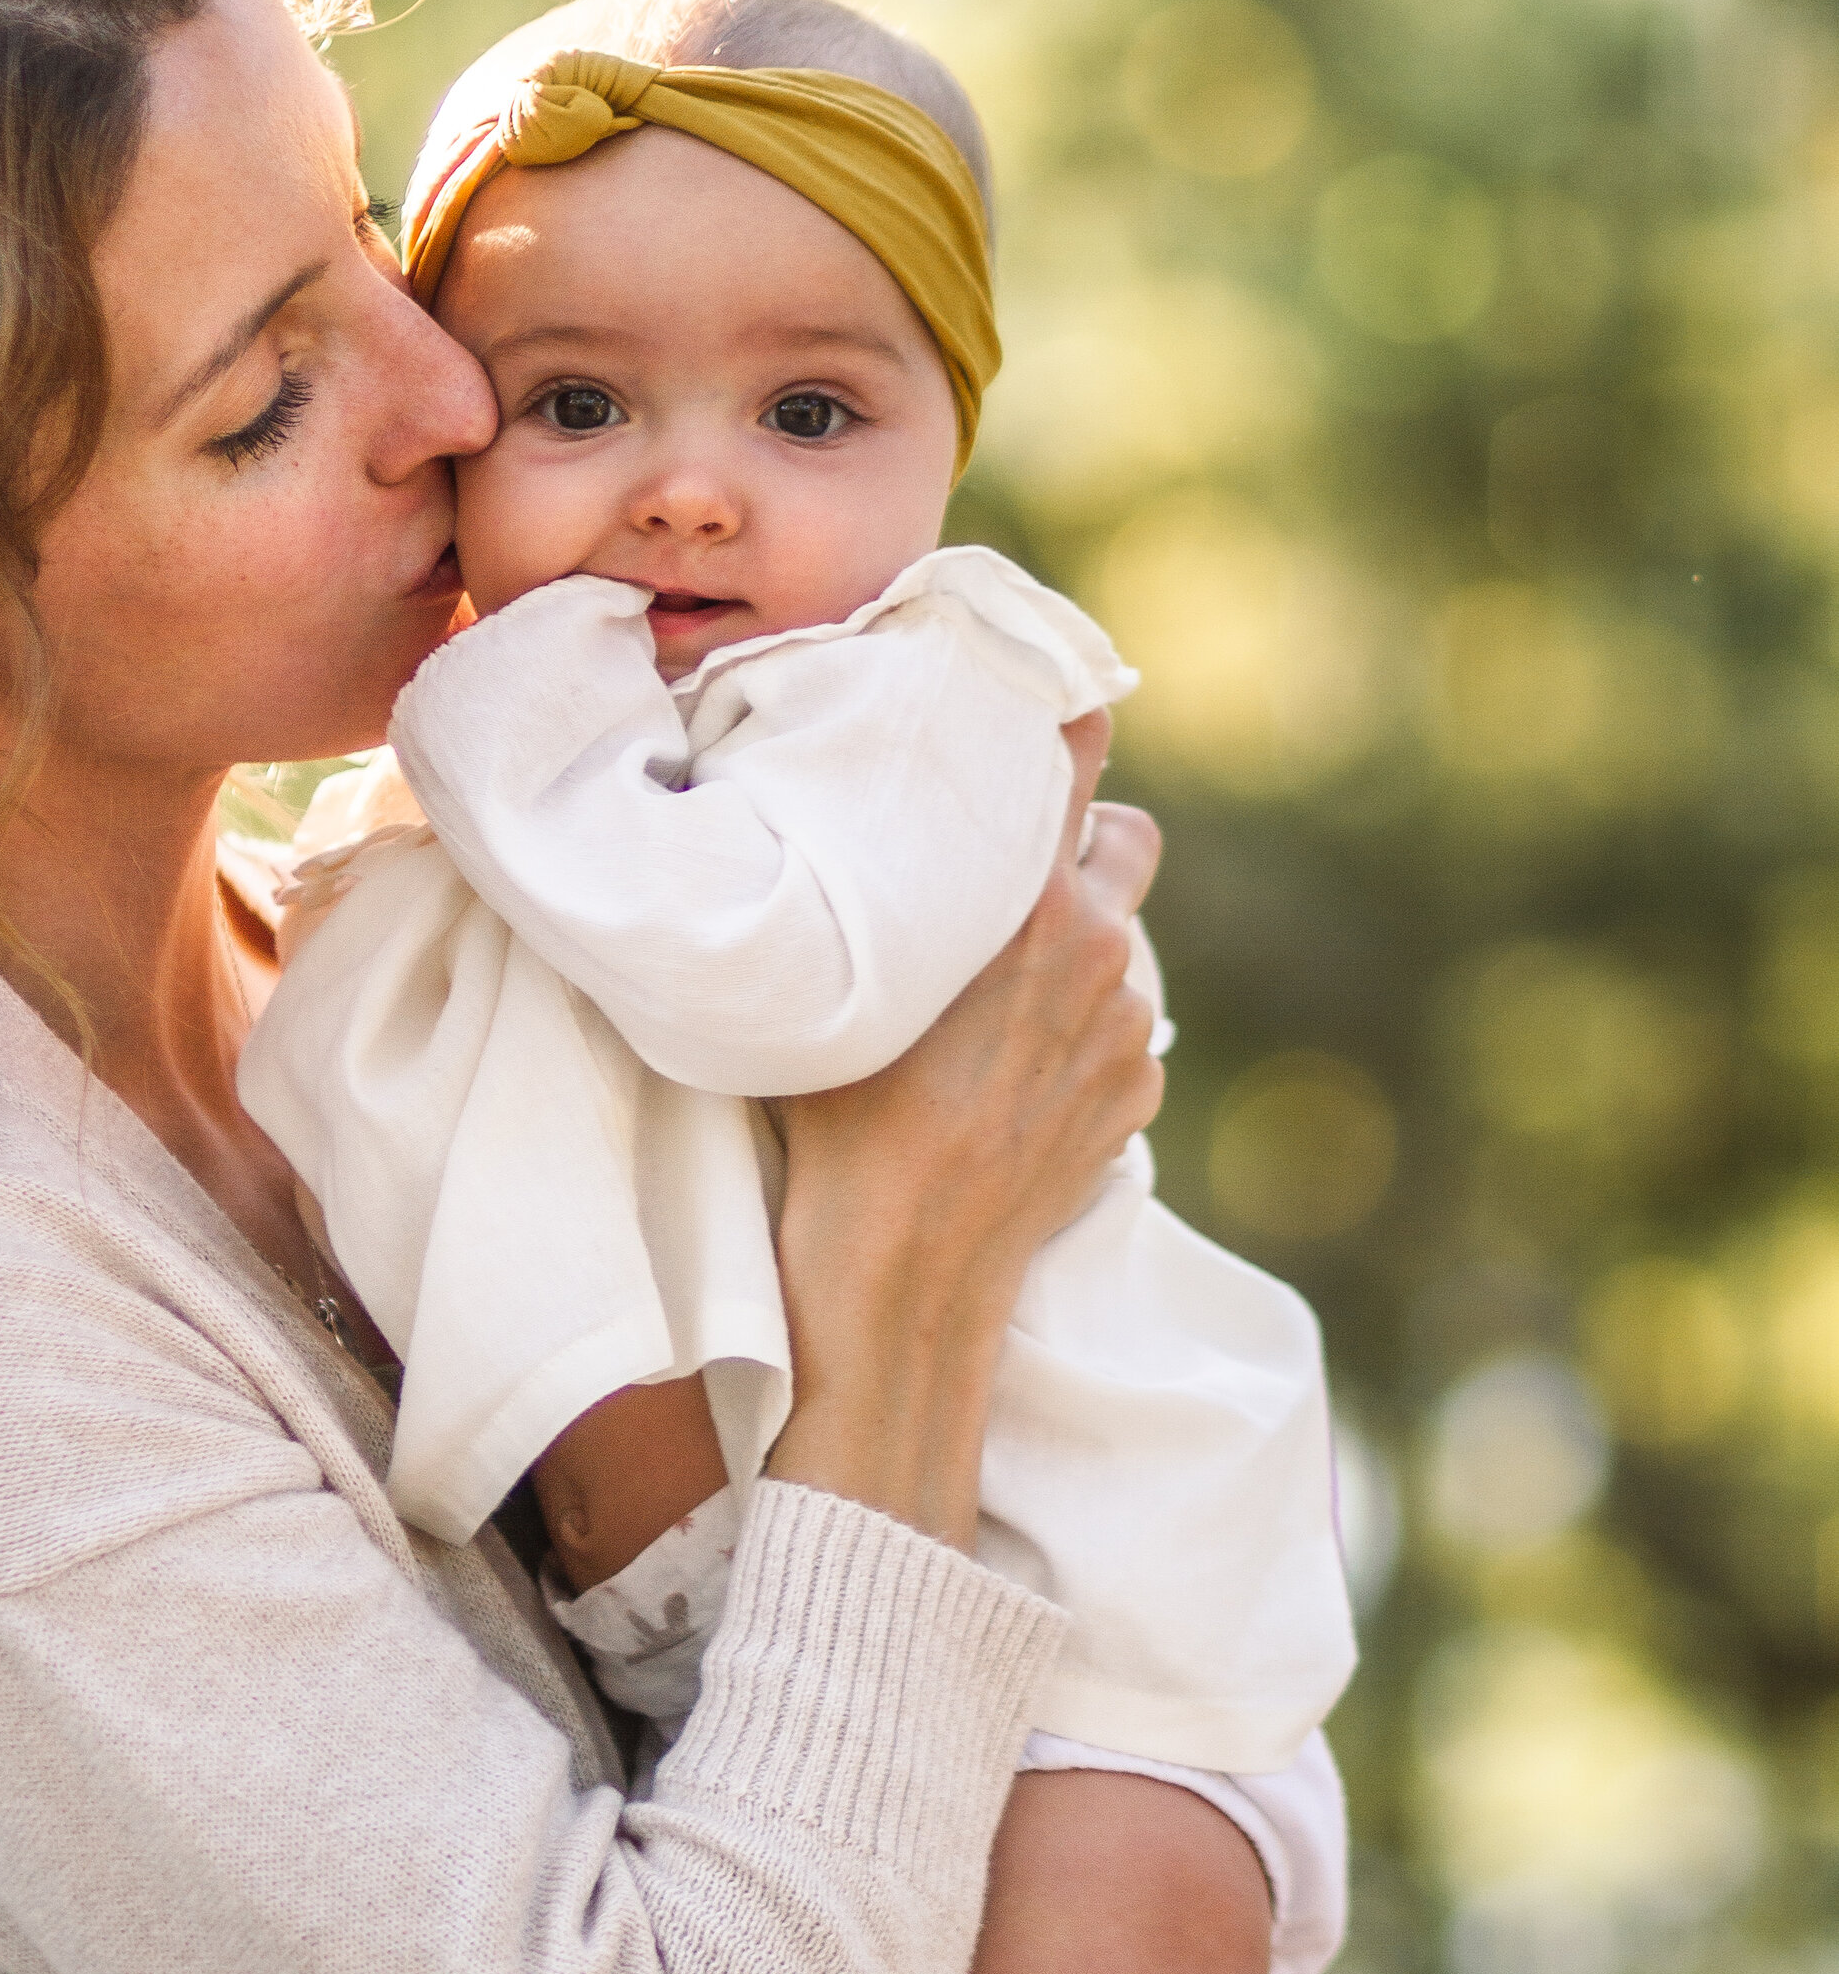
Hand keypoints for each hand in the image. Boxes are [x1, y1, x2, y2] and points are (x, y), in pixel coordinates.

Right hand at [767, 715, 1162, 1548]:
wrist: (902, 1267)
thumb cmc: (835, 1115)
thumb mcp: (838, 965)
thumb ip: (880, 876)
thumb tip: (852, 807)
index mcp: (1027, 893)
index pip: (1077, 747)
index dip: (1061, 717)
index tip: (1039, 706)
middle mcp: (1100, 943)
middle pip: (1124, 834)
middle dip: (1075, 844)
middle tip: (1000, 874)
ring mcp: (1129, 1023)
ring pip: (1120, 937)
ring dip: (1075, 942)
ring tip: (990, 993)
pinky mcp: (1138, 1090)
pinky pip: (1116, 1025)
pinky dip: (1077, 1028)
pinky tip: (1005, 1071)